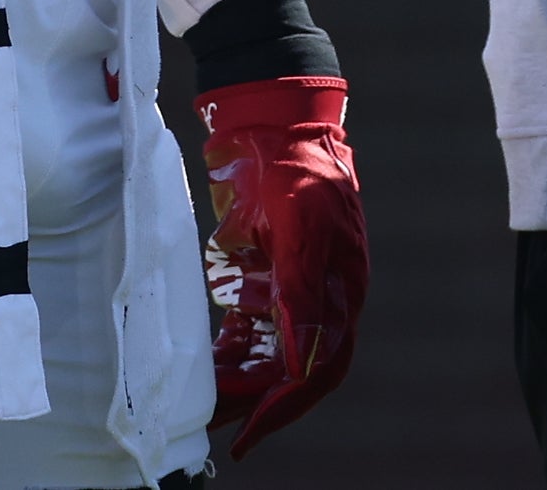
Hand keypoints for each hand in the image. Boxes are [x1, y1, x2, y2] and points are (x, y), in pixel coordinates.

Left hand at [197, 75, 367, 456]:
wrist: (269, 115)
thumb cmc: (292, 164)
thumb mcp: (298, 225)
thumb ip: (299, 292)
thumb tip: (301, 362)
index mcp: (343, 286)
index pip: (321, 364)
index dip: (287, 403)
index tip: (250, 431)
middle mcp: (322, 293)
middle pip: (293, 366)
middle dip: (256, 398)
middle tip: (217, 425)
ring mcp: (292, 284)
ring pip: (268, 351)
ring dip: (240, 378)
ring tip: (204, 404)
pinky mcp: (264, 272)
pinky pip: (249, 326)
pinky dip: (230, 349)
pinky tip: (207, 367)